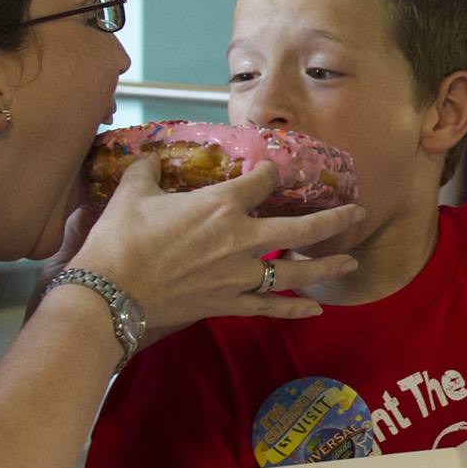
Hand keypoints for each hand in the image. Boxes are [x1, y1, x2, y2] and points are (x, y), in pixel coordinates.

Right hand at [66, 154, 364, 345]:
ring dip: (326, 265)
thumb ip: (148, 171)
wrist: (108, 294)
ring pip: (294, 269)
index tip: (272, 172)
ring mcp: (238, 274)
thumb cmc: (119, 240)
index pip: (262, 180)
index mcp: (221, 204)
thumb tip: (151, 158)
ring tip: (352, 260)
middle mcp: (240, 237)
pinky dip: (293, 308)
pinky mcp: (227, 303)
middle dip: (333, 218)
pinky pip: (268, 306)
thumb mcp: (132, 194)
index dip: (270, 172)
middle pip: (300, 226)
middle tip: (357, 212)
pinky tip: (316, 309)